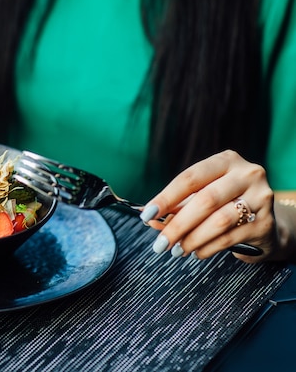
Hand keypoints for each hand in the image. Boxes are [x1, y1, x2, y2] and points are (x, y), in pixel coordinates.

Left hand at [140, 150, 279, 262]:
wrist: (264, 223)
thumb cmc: (224, 205)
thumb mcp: (201, 198)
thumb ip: (177, 207)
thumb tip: (150, 220)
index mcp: (226, 161)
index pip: (190, 178)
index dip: (166, 197)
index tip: (146, 215)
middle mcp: (247, 174)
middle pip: (205, 200)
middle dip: (177, 225)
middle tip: (160, 243)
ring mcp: (260, 197)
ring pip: (219, 221)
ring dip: (192, 239)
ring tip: (177, 250)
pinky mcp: (265, 222)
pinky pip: (230, 238)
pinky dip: (208, 248)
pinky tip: (196, 252)